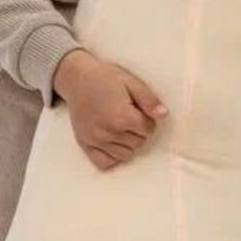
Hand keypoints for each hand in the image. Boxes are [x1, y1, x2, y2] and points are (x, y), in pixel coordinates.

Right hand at [53, 49, 168, 170]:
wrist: (76, 78)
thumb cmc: (105, 78)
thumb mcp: (131, 82)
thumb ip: (149, 100)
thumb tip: (164, 114)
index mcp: (122, 116)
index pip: (149, 129)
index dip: (147, 118)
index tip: (138, 109)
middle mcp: (108, 132)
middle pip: (139, 143)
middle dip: (138, 130)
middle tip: (128, 115)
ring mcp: (95, 140)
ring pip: (125, 155)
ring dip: (127, 143)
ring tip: (119, 126)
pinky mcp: (85, 144)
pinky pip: (105, 163)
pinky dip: (112, 156)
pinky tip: (112, 142)